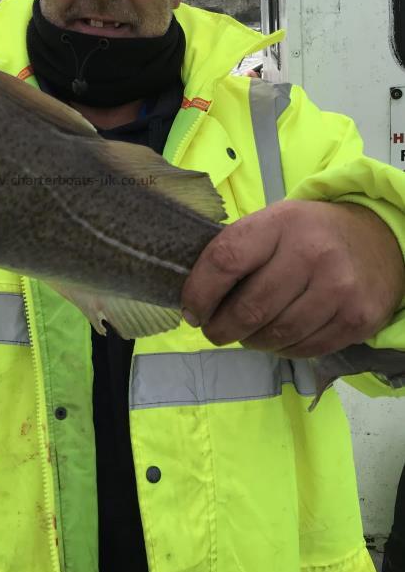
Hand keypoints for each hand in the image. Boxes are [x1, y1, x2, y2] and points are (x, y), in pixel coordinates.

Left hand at [181, 200, 404, 356]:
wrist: (379, 239)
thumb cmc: (310, 234)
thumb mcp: (273, 223)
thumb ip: (237, 252)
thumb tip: (194, 299)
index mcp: (281, 223)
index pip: (226, 260)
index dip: (200, 293)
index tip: (192, 311)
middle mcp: (313, 253)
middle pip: (249, 308)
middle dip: (221, 328)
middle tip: (214, 331)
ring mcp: (339, 288)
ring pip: (275, 335)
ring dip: (251, 341)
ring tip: (247, 334)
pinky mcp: (357, 319)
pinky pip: (303, 349)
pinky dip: (282, 349)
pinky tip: (279, 337)